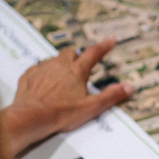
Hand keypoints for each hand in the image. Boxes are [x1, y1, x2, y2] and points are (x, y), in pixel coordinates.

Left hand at [2, 39, 134, 154]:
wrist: (30, 118)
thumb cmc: (61, 113)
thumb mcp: (91, 107)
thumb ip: (111, 96)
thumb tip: (129, 87)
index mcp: (77, 71)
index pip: (94, 53)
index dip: (104, 46)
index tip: (111, 40)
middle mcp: (59, 65)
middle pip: (70, 52)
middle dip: (77, 56)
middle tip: (80, 66)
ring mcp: (42, 69)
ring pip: (53, 59)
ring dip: (59, 65)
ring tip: (61, 78)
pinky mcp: (28, 76)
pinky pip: (37, 68)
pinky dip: (43, 73)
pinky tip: (44, 83)